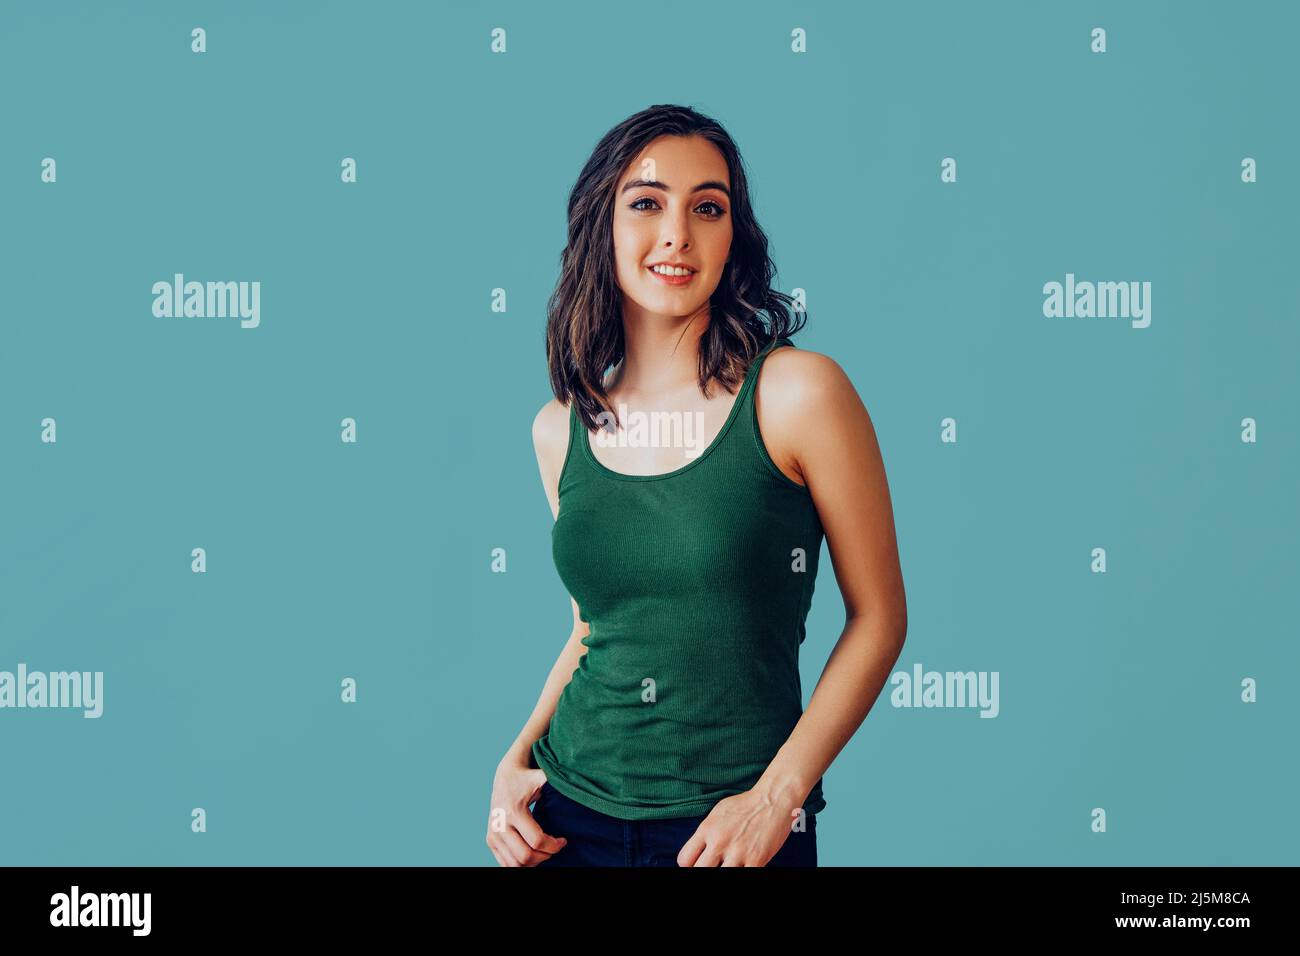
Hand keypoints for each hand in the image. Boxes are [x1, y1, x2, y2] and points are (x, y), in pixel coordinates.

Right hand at [485, 758, 567, 865]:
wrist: (505, 776)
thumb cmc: (528, 778)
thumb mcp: (542, 778)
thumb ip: (557, 782)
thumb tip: (578, 786)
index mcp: (514, 811)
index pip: (537, 840)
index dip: (554, 845)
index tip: (563, 841)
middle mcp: (500, 825)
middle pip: (526, 856)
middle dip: (545, 855)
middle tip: (554, 848)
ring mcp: (493, 835)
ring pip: (515, 864)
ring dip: (533, 863)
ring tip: (543, 852)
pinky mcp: (490, 840)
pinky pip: (505, 864)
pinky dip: (521, 864)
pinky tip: (533, 854)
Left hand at [677, 789, 805, 866]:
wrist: (773, 799)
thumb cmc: (746, 805)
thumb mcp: (718, 813)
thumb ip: (706, 832)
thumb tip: (698, 849)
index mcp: (707, 829)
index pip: (684, 860)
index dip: (689, 866)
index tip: (696, 865)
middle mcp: (719, 841)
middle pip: (699, 871)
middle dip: (704, 871)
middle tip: (713, 866)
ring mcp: (737, 852)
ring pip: (719, 877)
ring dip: (724, 873)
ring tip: (730, 866)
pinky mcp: (756, 860)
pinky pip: (744, 877)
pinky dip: (742, 874)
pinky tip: (744, 867)